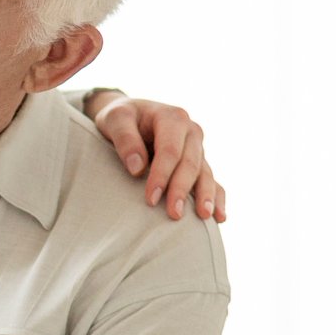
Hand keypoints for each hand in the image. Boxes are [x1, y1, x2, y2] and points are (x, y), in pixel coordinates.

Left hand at [87, 92, 224, 222]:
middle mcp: (191, 132)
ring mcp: (198, 149)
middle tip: (174, 214)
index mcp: (173, 118)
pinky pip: (213, 181)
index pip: (170, 150)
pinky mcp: (199, 163)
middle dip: (182, 190)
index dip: (162, 175)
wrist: (131, 117)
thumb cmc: (122, 118)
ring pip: (205, 173)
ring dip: (205, 196)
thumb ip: (124, 139)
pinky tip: (220, 217)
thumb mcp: (115, 118)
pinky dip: (218, 198)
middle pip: (190, 164)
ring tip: (204, 217)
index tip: (150, 199)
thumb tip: (137, 168)